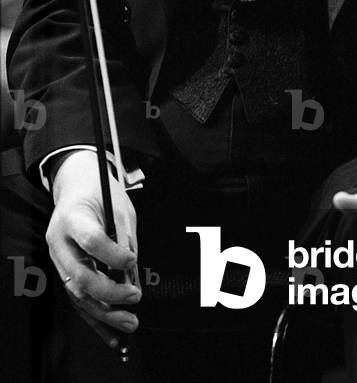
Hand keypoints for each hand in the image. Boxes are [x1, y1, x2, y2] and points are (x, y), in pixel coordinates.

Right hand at [46, 150, 140, 348]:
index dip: (114, 255)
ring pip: (77, 294)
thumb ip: (125, 240)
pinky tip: (111, 333)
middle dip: (109, 293)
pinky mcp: (63, 271)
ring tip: (129, 323)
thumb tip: (132, 275)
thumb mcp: (119, 208)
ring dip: (104, 314)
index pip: (91, 241)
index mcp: (72, 218)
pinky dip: (95, 318)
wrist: (77, 187)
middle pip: (80, 275)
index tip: (132, 260)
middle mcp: (59, 241)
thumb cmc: (100, 193)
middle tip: (135, 298)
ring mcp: (57, 259)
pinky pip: (78, 299)